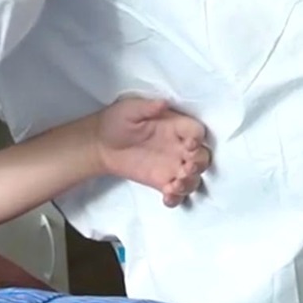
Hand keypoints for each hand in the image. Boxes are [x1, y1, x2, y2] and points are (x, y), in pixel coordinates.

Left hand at [96, 94, 211, 206]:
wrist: (100, 144)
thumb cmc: (117, 121)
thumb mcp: (130, 109)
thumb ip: (147, 107)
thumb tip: (163, 103)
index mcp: (175, 126)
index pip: (196, 132)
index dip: (197, 139)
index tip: (189, 145)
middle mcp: (179, 146)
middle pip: (203, 157)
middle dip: (199, 164)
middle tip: (186, 168)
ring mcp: (172, 166)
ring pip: (194, 178)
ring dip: (190, 183)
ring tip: (175, 185)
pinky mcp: (162, 182)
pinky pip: (177, 194)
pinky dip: (177, 198)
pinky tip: (167, 196)